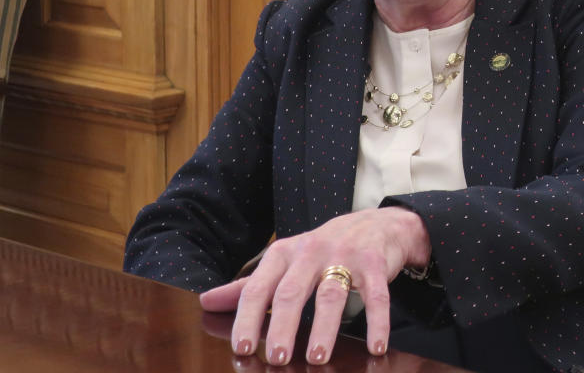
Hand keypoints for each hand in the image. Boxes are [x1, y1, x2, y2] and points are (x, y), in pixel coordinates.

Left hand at [199, 206, 430, 365]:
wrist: (375, 223)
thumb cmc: (322, 249)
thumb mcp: (284, 261)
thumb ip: (249, 285)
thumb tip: (206, 302)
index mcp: (284, 253)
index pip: (259, 287)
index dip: (249, 317)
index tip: (243, 347)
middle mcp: (311, 252)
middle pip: (292, 291)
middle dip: (283, 326)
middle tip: (278, 358)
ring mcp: (345, 257)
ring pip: (331, 295)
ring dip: (324, 328)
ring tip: (317, 358)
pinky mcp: (375, 264)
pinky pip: (376, 296)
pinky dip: (377, 322)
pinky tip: (375, 347)